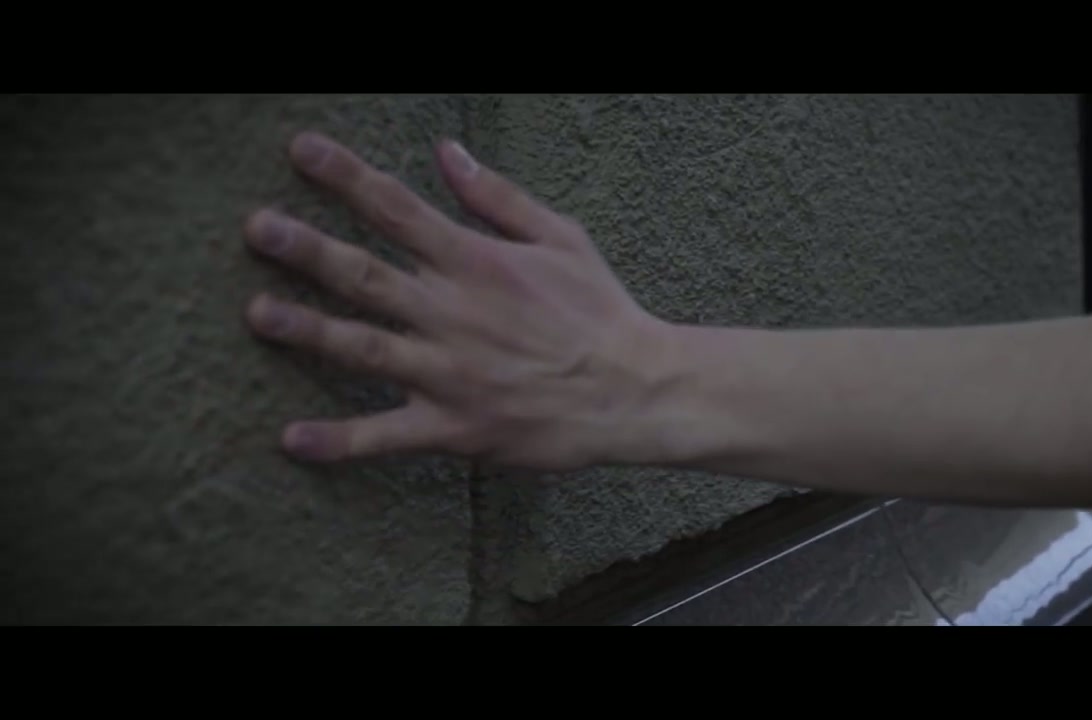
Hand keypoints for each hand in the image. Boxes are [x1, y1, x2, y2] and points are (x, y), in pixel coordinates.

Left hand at [244, 132, 671, 469]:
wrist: (635, 390)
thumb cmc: (600, 311)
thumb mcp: (562, 236)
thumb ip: (497, 197)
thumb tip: (447, 151)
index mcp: (476, 262)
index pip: (398, 209)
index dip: (346, 176)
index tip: (301, 150)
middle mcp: (453, 313)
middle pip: (365, 275)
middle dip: (306, 248)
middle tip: (257, 228)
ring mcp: (449, 373)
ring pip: (363, 347)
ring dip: (306, 329)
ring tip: (256, 314)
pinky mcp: (454, 426)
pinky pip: (387, 436)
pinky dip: (340, 441)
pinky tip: (292, 440)